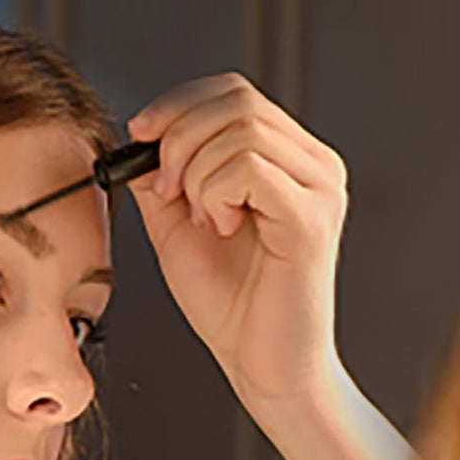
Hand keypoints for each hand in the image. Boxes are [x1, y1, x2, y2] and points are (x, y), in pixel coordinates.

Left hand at [125, 74, 348, 410]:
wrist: (262, 366)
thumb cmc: (232, 306)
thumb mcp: (179, 227)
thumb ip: (162, 178)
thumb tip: (140, 136)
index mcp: (289, 159)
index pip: (233, 93)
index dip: (178, 105)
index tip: (140, 136)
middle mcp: (314, 166)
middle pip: (236, 101)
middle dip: (179, 141)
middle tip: (169, 193)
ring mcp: (319, 189)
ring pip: (241, 131)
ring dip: (197, 175)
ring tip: (203, 221)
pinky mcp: (311, 219)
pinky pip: (249, 169)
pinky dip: (215, 195)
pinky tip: (221, 229)